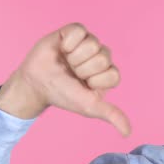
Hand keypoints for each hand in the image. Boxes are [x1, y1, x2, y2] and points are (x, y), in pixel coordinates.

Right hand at [0, 23, 130, 136]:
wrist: (36, 84)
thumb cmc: (63, 95)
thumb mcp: (89, 107)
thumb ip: (111, 115)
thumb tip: (128, 133)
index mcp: (108, 74)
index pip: (113, 74)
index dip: (95, 81)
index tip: (83, 85)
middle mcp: (101, 57)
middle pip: (103, 58)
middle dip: (83, 69)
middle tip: (72, 73)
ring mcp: (89, 43)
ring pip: (93, 44)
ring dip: (74, 57)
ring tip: (66, 62)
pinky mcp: (75, 31)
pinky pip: (79, 30)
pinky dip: (68, 42)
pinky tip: (62, 49)